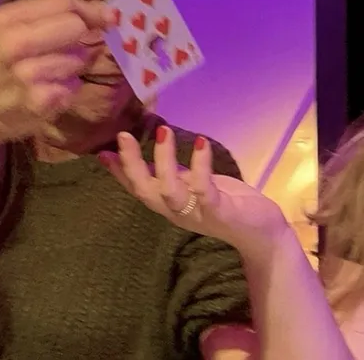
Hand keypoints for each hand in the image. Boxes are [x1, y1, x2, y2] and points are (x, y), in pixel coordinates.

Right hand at [0, 0, 113, 139]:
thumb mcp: (12, 31)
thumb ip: (52, 17)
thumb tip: (106, 14)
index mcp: (7, 19)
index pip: (62, 3)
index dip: (91, 9)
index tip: (109, 17)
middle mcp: (15, 43)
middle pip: (75, 26)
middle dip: (82, 37)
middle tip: (72, 48)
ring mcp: (28, 74)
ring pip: (79, 58)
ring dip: (75, 66)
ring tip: (51, 74)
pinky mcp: (40, 100)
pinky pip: (74, 85)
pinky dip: (68, 88)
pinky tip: (49, 91)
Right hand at [98, 126, 291, 258]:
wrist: (262, 232)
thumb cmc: (227, 203)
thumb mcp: (193, 185)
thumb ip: (170, 173)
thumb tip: (148, 156)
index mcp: (169, 204)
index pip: (137, 188)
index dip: (118, 172)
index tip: (101, 151)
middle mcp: (177, 212)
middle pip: (145, 192)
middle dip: (131, 165)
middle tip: (123, 135)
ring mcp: (197, 214)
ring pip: (170, 192)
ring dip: (164, 161)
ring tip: (163, 131)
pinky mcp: (220, 212)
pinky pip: (205, 191)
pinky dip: (201, 166)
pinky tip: (202, 143)